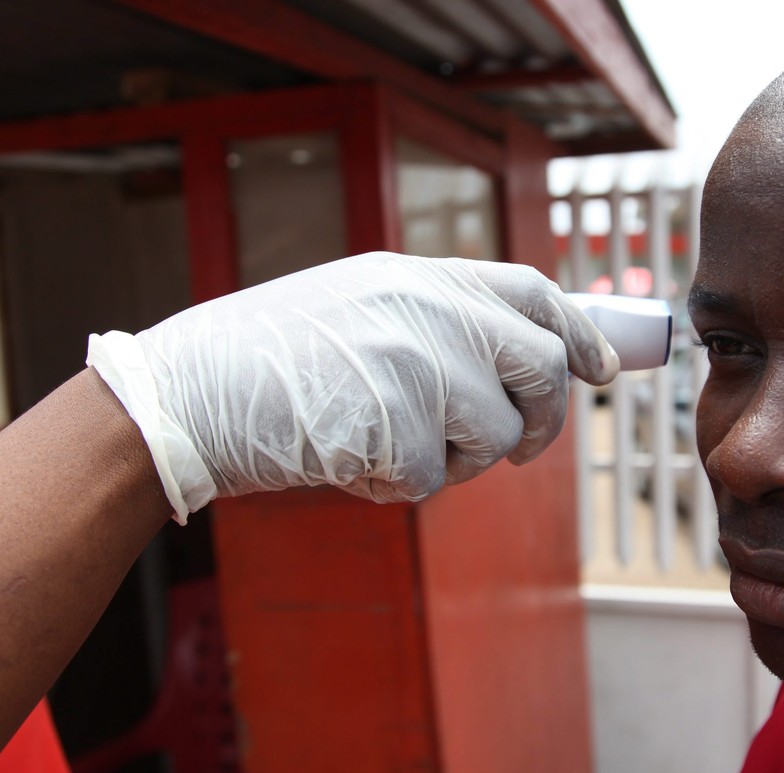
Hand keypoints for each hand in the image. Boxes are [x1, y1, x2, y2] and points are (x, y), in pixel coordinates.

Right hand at [88, 252, 618, 517]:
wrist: (181, 395)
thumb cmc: (265, 362)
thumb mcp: (358, 308)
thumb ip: (437, 321)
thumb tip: (527, 358)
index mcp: (418, 276)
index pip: (532, 291)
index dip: (579, 332)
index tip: (601, 369)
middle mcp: (428, 310)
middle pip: (539, 368)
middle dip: (542, 419)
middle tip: (519, 449)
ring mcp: (414, 365)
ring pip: (497, 434)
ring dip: (457, 460)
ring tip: (387, 445)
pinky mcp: (395, 426)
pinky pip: (433, 479)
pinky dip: (396, 486)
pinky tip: (346, 462)